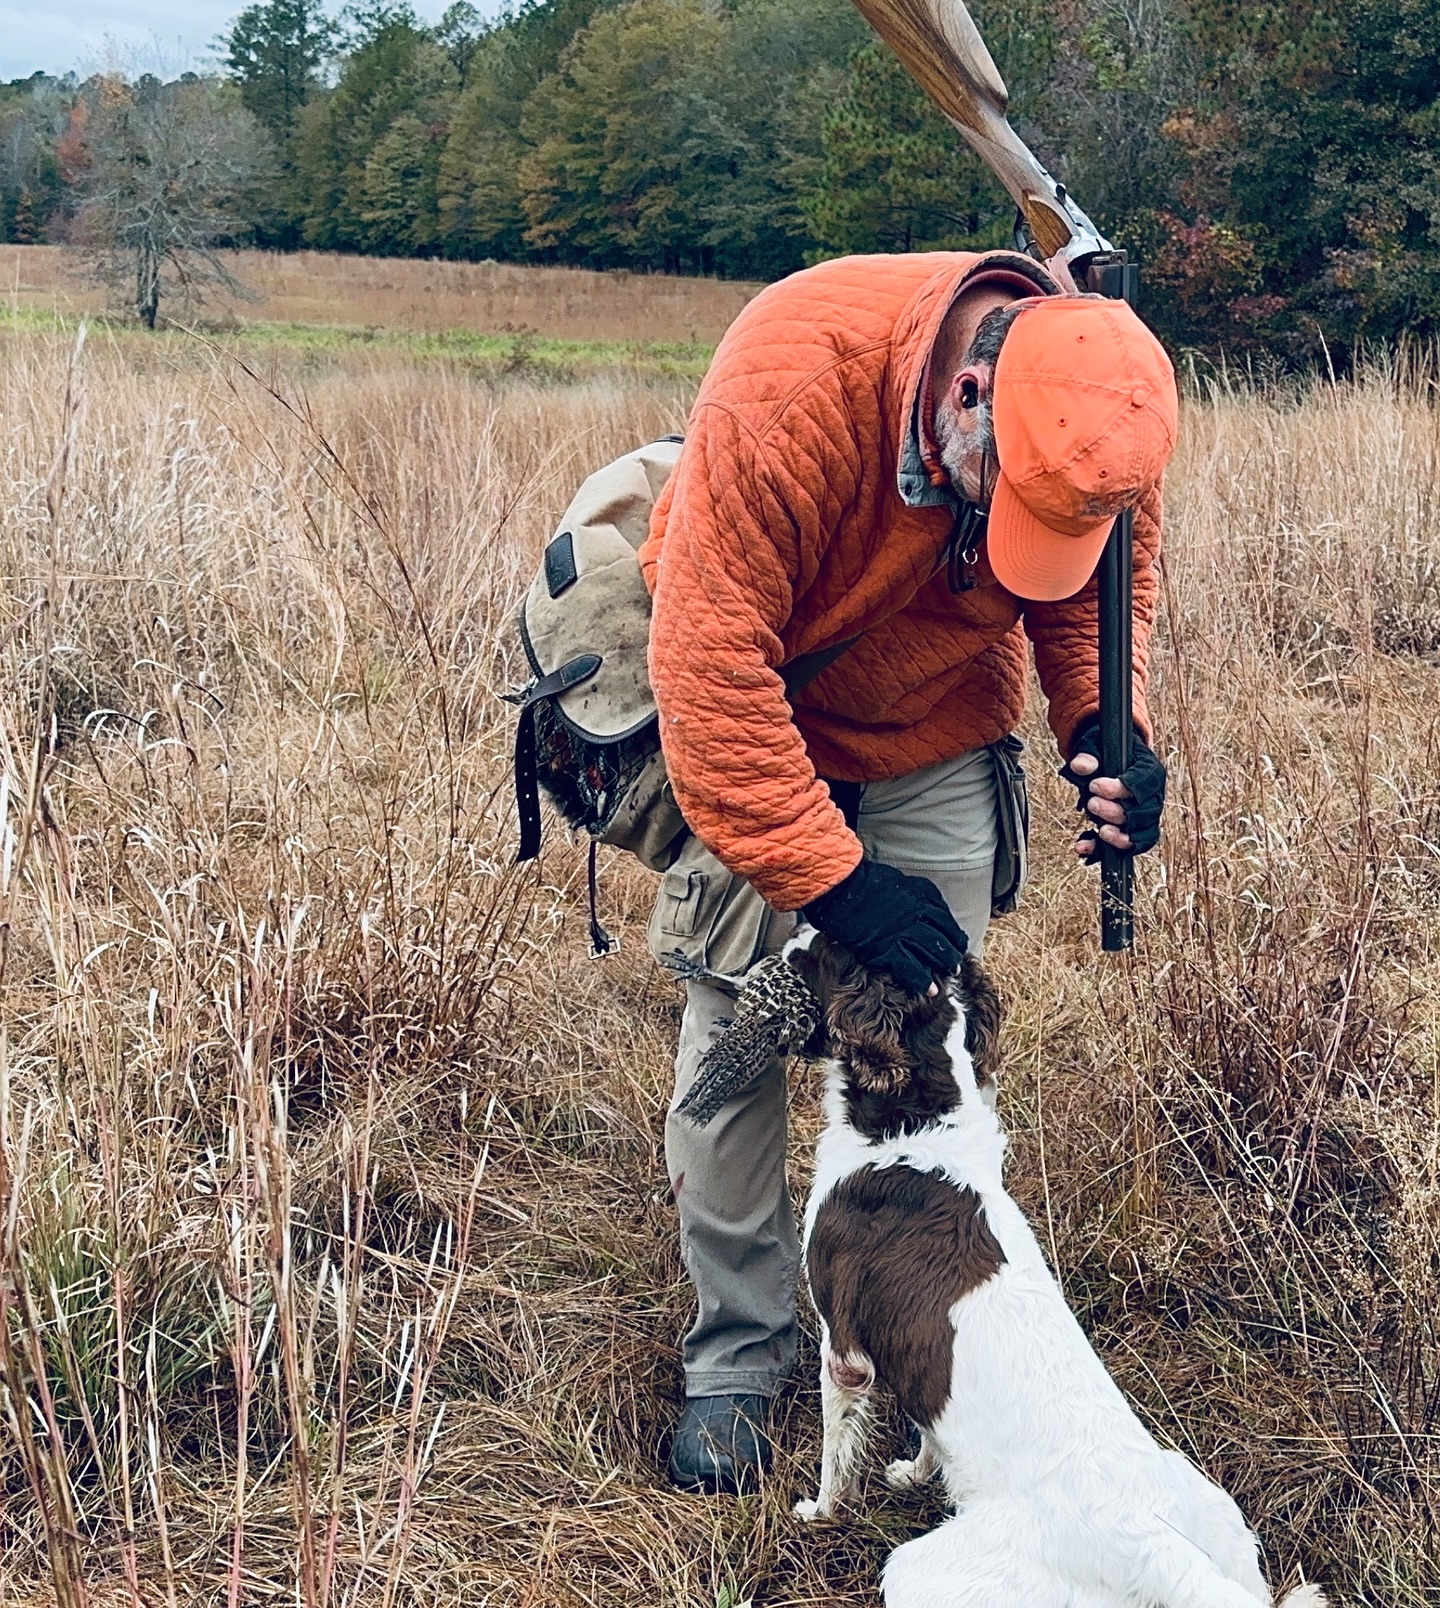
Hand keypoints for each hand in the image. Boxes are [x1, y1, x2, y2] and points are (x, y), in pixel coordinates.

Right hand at [803, 859, 966, 996]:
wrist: (842, 888)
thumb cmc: (864, 881)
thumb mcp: (898, 880)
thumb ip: (913, 892)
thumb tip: (920, 902)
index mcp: (922, 896)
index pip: (946, 919)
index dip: (953, 933)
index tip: (956, 942)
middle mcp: (918, 915)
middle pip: (944, 938)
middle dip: (952, 952)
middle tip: (955, 963)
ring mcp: (904, 933)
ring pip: (933, 953)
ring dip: (944, 966)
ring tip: (949, 976)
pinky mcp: (887, 949)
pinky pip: (911, 969)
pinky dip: (923, 981)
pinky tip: (930, 991)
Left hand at [1060, 718, 1165, 862]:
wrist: (1114, 766)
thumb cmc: (1108, 756)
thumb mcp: (1097, 749)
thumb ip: (1089, 756)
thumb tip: (1080, 766)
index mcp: (1150, 771)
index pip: (1144, 781)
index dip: (1120, 787)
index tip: (1094, 786)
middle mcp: (1154, 797)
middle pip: (1144, 811)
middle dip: (1117, 812)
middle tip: (1091, 804)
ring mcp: (1146, 818)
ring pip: (1142, 834)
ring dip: (1120, 837)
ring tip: (1099, 832)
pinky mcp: (1134, 833)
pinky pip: (1126, 848)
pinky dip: (1103, 851)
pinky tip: (1083, 847)